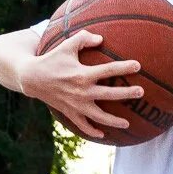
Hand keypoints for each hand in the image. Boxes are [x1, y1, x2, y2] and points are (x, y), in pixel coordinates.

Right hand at [18, 27, 142, 139]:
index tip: (138, 66)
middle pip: (109, 94)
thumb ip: (84, 38)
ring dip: (113, 120)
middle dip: (126, 93)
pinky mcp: (69, 112)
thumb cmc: (52, 58)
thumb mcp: (66, 45)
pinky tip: (103, 134)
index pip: (108, 70)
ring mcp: (76, 104)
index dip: (124, 67)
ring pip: (98, 116)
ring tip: (127, 123)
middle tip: (140, 92)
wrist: (32, 78)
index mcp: (83, 74)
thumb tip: (102, 39)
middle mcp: (81, 91)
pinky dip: (92, 131)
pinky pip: (82, 125)